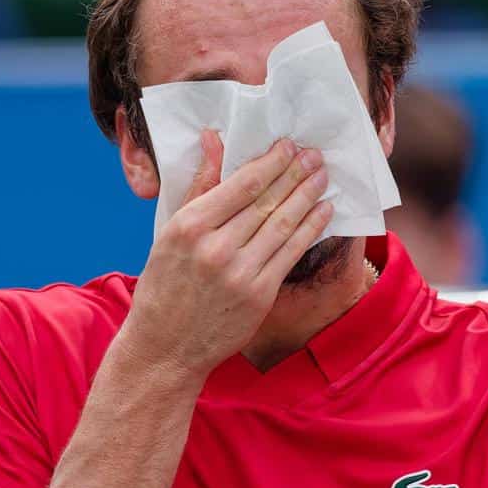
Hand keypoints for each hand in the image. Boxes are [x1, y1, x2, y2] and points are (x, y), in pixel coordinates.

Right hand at [118, 131, 332, 378]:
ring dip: (308, 196)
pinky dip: (311, 229)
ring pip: (283, 224)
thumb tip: (213, 140)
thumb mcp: (170, 232)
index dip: (271, 162)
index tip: (288, 146)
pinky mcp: (259, 295)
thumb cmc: (164, 286)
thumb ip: (198, 186)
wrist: (166, 347)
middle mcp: (215, 248)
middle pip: (267, 201)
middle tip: (315, 154)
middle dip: (295, 173)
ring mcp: (240, 273)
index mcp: (189, 226)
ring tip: (322, 176)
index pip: (242, 184)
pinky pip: (291, 254)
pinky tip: (323, 211)